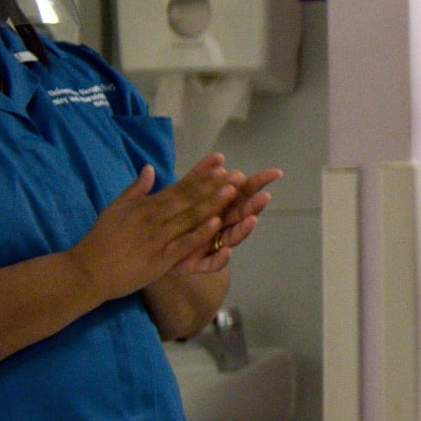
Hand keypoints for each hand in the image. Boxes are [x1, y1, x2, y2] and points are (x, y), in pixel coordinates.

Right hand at [70, 164, 235, 302]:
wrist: (86, 271)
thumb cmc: (101, 240)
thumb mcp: (115, 208)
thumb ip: (136, 189)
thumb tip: (150, 168)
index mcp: (145, 206)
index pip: (178, 187)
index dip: (200, 176)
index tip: (219, 165)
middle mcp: (153, 218)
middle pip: (187, 199)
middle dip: (212, 186)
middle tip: (234, 174)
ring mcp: (157, 238)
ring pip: (189, 218)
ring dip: (211, 204)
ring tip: (231, 192)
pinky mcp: (160, 258)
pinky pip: (183, 243)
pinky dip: (200, 233)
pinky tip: (216, 223)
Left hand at [171, 156, 282, 273]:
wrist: (145, 250)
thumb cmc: (169, 221)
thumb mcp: (182, 193)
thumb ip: (199, 176)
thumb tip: (220, 157)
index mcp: (219, 208)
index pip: (243, 193)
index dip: (258, 183)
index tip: (275, 173)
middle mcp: (220, 226)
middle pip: (241, 214)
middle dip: (254, 206)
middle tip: (265, 196)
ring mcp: (211, 246)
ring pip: (232, 237)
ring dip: (243, 229)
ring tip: (252, 220)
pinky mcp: (198, 264)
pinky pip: (212, 263)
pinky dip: (221, 259)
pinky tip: (227, 252)